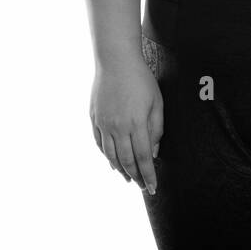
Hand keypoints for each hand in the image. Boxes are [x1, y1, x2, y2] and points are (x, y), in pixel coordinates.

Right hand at [90, 54, 162, 194]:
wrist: (115, 61)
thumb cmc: (142, 80)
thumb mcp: (156, 103)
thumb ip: (156, 129)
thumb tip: (153, 153)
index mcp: (136, 124)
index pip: (144, 158)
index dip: (149, 175)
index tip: (153, 188)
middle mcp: (117, 128)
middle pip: (127, 160)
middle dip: (136, 177)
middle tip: (144, 188)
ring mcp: (103, 124)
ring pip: (111, 155)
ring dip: (120, 170)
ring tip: (129, 179)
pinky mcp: (94, 119)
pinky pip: (100, 144)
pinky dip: (106, 156)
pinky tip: (113, 162)